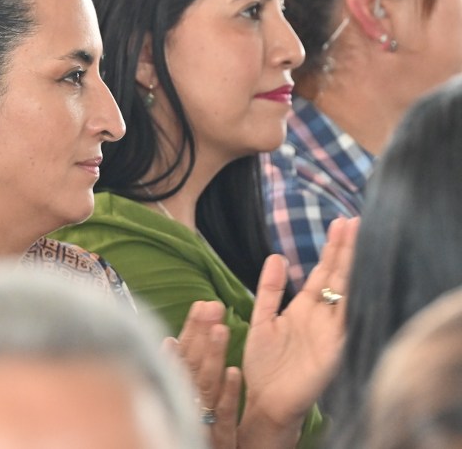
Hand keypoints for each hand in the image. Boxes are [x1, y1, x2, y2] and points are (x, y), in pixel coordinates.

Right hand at [170, 300, 240, 448]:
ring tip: (221, 328)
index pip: (183, 357)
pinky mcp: (219, 442)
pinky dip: (228, 394)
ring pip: (207, 386)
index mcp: (176, 394)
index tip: (199, 306)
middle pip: (192, 366)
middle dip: (201, 334)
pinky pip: (224, 417)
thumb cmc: (191, 433)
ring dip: (212, 356)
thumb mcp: (181, 403)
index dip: (191, 331)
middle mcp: (185, 405)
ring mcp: (201, 423)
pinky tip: (234, 372)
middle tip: (211, 306)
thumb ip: (176, 374)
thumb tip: (170, 340)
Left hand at [239, 216, 359, 446]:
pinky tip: (360, 281)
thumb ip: (269, 290)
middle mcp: (322, 317)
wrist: (267, 401)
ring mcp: (331, 332)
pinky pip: (347, 321)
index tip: (341, 223)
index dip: (332, 249)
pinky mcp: (335, 349)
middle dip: (345, 250)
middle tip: (353, 222)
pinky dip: (354, 302)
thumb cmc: (265, 364)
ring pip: (346, 293)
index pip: (323, 273)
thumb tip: (278, 256)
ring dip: (352, 268)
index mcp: (304, 308)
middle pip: (338, 277)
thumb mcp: (263, 319)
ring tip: (359, 241)